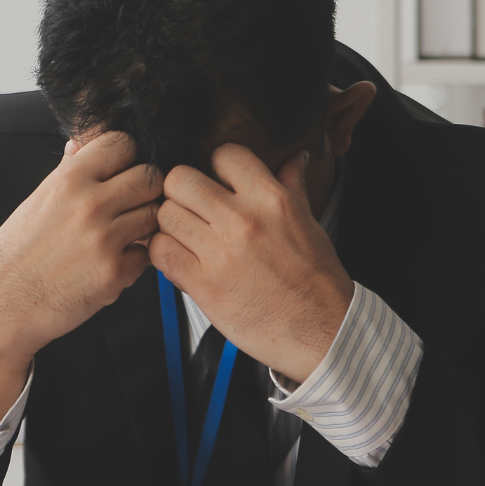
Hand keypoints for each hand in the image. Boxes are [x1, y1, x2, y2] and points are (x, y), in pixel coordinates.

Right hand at [0, 131, 160, 436]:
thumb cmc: (15, 255)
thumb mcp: (36, 202)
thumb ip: (67, 172)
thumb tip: (82, 144)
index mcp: (68, 180)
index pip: (123, 144)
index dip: (127, 158)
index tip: (121, 173)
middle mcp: (89, 204)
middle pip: (151, 177)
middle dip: (145, 191)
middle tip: (130, 206)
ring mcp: (105, 239)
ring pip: (155, 216)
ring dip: (145, 226)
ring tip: (121, 237)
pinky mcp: (114, 274)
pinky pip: (147, 256)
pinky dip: (135, 260)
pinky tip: (111, 264)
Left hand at [150, 144, 352, 384]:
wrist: (323, 330)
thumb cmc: (316, 280)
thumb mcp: (308, 223)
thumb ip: (292, 186)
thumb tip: (294, 158)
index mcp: (272, 200)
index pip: (224, 155)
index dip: (215, 168)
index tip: (217, 183)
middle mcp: (244, 221)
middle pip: (180, 180)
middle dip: (181, 193)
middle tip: (191, 210)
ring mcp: (221, 253)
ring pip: (165, 215)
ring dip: (171, 226)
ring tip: (187, 239)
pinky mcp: (204, 285)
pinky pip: (161, 252)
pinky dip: (165, 255)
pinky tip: (182, 261)